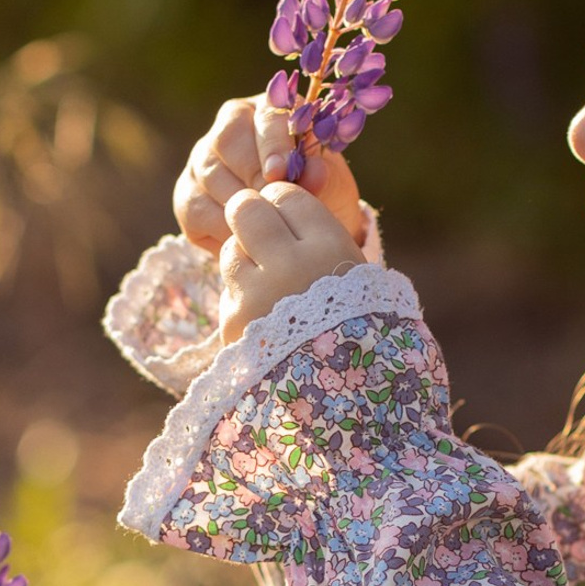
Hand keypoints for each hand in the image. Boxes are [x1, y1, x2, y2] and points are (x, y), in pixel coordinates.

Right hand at [174, 96, 363, 255]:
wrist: (303, 230)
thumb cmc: (320, 193)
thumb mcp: (330, 182)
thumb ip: (322, 173)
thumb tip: (314, 171)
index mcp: (268, 111)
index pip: (264, 115)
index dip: (271, 142)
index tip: (282, 172)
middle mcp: (229, 129)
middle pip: (226, 141)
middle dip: (253, 175)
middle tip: (275, 205)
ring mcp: (203, 161)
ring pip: (209, 175)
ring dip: (240, 205)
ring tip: (268, 227)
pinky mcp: (188, 196)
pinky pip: (196, 209)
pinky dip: (222, 228)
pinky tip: (247, 242)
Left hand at [218, 181, 365, 339]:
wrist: (345, 390)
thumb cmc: (355, 320)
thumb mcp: (351, 271)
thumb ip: (315, 235)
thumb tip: (272, 196)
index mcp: (329, 249)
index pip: (286, 195)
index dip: (280, 201)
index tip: (284, 213)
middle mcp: (291, 267)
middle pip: (245, 210)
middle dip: (247, 214)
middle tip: (257, 228)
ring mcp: (258, 297)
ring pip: (230, 250)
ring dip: (244, 259)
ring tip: (268, 282)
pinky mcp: (236, 324)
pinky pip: (229, 293)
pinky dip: (243, 300)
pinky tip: (267, 317)